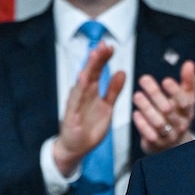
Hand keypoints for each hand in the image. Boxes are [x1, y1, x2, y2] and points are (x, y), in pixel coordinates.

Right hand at [53, 43, 125, 176]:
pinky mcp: (71, 116)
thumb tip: (122, 72)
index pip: (97, 71)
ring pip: (82, 84)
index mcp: (91, 92)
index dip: (103, 59)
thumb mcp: (107, 107)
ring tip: (94, 57)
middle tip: (103, 46)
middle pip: (89, 73)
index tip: (109, 47)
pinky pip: (75, 102)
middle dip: (96, 59)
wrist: (75, 148)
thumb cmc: (89, 127)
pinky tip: (83, 80)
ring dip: (88, 69)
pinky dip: (79, 91)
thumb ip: (113, 90)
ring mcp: (75, 105)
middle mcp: (82, 95)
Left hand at [134, 59, 194, 153]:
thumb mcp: (186, 99)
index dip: (176, 91)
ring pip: (158, 122)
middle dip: (155, 93)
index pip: (185, 101)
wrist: (174, 144)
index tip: (166, 80)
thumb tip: (190, 64)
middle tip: (143, 79)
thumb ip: (188, 81)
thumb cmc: (178, 116)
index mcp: (188, 111)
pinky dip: (142, 124)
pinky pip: (149, 134)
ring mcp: (169, 135)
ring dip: (147, 108)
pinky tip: (135, 113)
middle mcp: (180, 124)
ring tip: (137, 95)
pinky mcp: (157, 144)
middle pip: (169, 110)